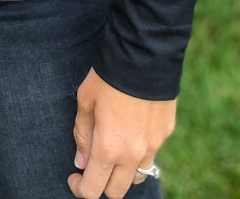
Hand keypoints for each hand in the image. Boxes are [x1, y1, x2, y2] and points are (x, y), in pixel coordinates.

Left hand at [69, 69, 175, 198]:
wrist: (144, 54)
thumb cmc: (108, 76)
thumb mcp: (85, 101)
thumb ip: (82, 135)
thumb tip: (81, 162)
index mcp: (109, 148)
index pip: (93, 189)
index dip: (80, 188)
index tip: (74, 177)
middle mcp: (133, 154)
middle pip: (116, 191)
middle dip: (101, 184)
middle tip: (92, 166)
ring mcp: (153, 145)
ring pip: (136, 176)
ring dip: (123, 172)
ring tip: (114, 149)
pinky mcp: (166, 133)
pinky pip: (151, 154)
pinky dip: (139, 152)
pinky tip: (132, 131)